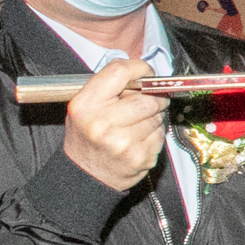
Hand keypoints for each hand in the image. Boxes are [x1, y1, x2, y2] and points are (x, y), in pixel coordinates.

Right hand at [61, 58, 168, 192]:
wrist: (86, 176)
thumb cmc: (87, 136)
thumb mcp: (84, 107)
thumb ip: (109, 87)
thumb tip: (144, 74)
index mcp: (85, 105)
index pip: (119, 72)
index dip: (139, 68)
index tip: (146, 73)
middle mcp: (102, 124)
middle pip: (147, 98)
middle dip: (154, 96)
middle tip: (151, 99)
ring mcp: (123, 143)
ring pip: (157, 116)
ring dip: (155, 115)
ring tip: (139, 122)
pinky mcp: (140, 158)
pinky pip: (160, 134)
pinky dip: (156, 133)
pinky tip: (140, 138)